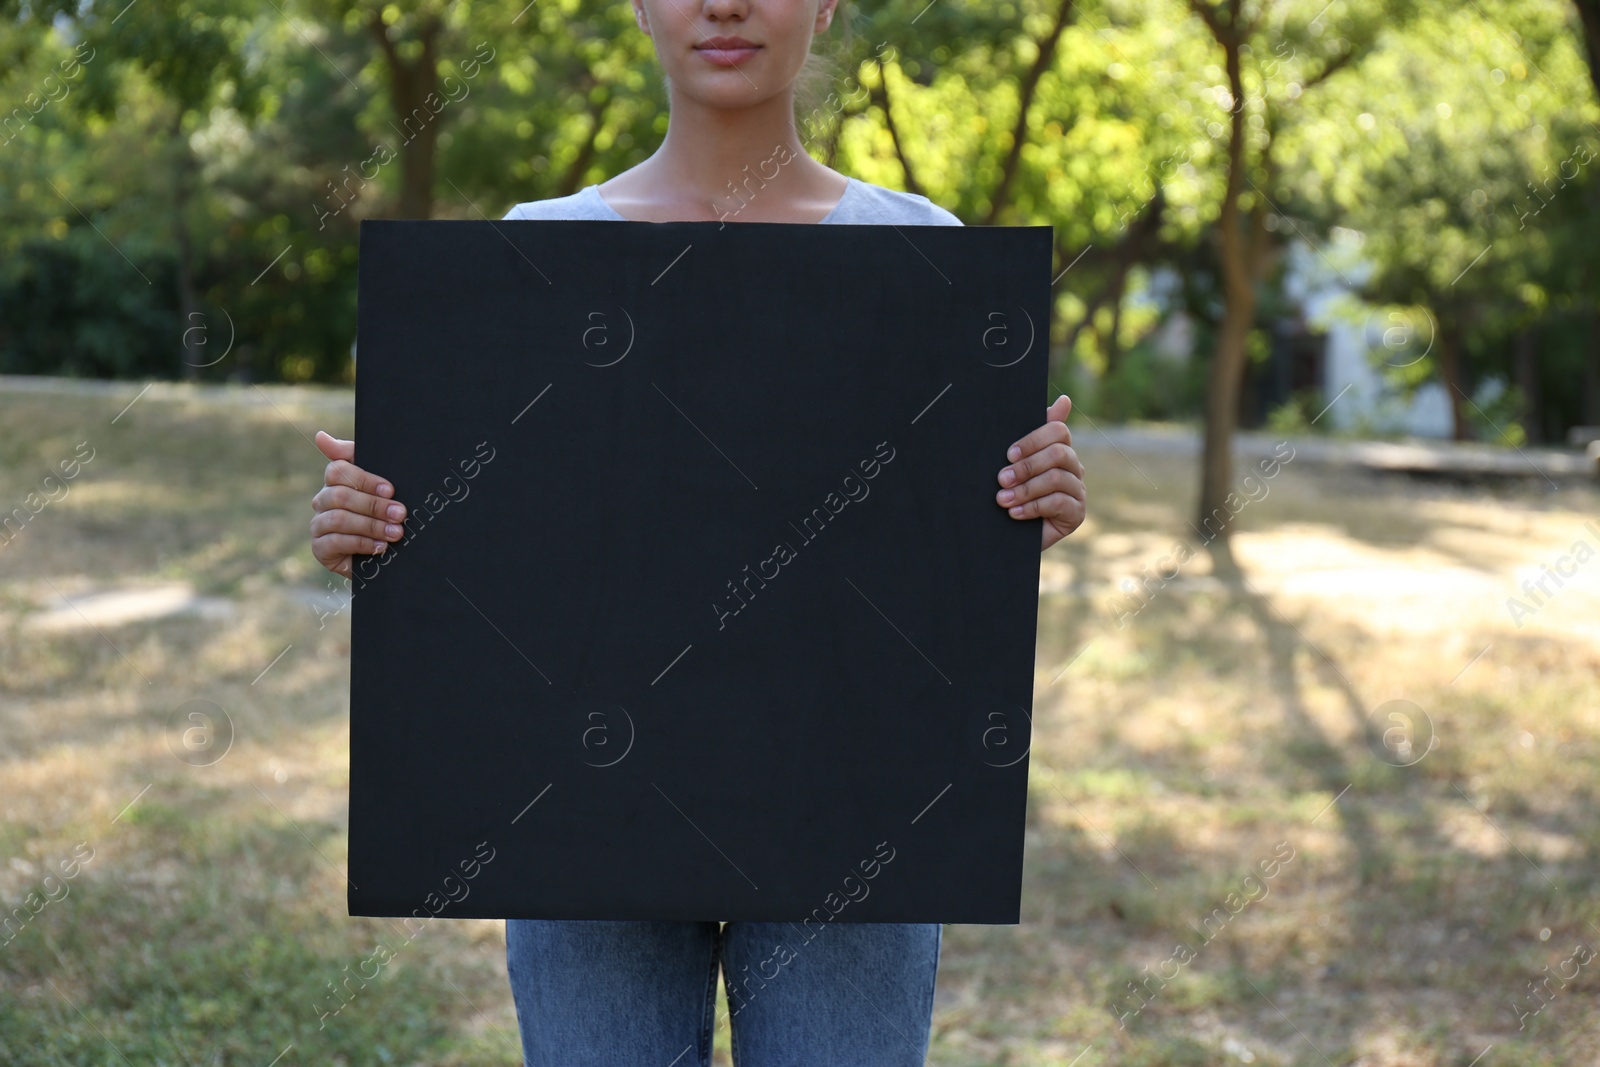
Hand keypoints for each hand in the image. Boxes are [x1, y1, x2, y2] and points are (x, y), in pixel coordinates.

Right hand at [310, 431, 407, 577]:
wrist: (389, 554)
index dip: (364, 479)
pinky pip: (335, 542)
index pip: (338, 470)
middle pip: (340, 495)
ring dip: (371, 525)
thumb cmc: (383, 513)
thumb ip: (356, 457)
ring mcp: (319, 525)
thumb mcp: (380, 486)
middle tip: (400, 514)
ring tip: (396, 532)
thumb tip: (321, 437)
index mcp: (336, 481)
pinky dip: (362, 544)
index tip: (390, 490)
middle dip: (374, 506)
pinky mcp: (320, 548)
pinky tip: (381, 547)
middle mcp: (323, 500)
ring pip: (338, 519)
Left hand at [996, 394, 1085, 552]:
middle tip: (1001, 479)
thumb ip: (1032, 435)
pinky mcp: (1077, 514)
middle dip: (1026, 466)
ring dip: (1025, 489)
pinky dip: (1033, 507)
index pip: (1058, 432)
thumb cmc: (1011, 494)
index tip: (1008, 454)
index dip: (1034, 440)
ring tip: (1002, 500)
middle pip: (1059, 453)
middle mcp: (1073, 468)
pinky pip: (1059, 502)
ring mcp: (1078, 491)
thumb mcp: (1015, 464)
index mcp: (1059, 450)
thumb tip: (1065, 400)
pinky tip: (1014, 513)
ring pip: (1057, 478)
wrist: (1007, 535)